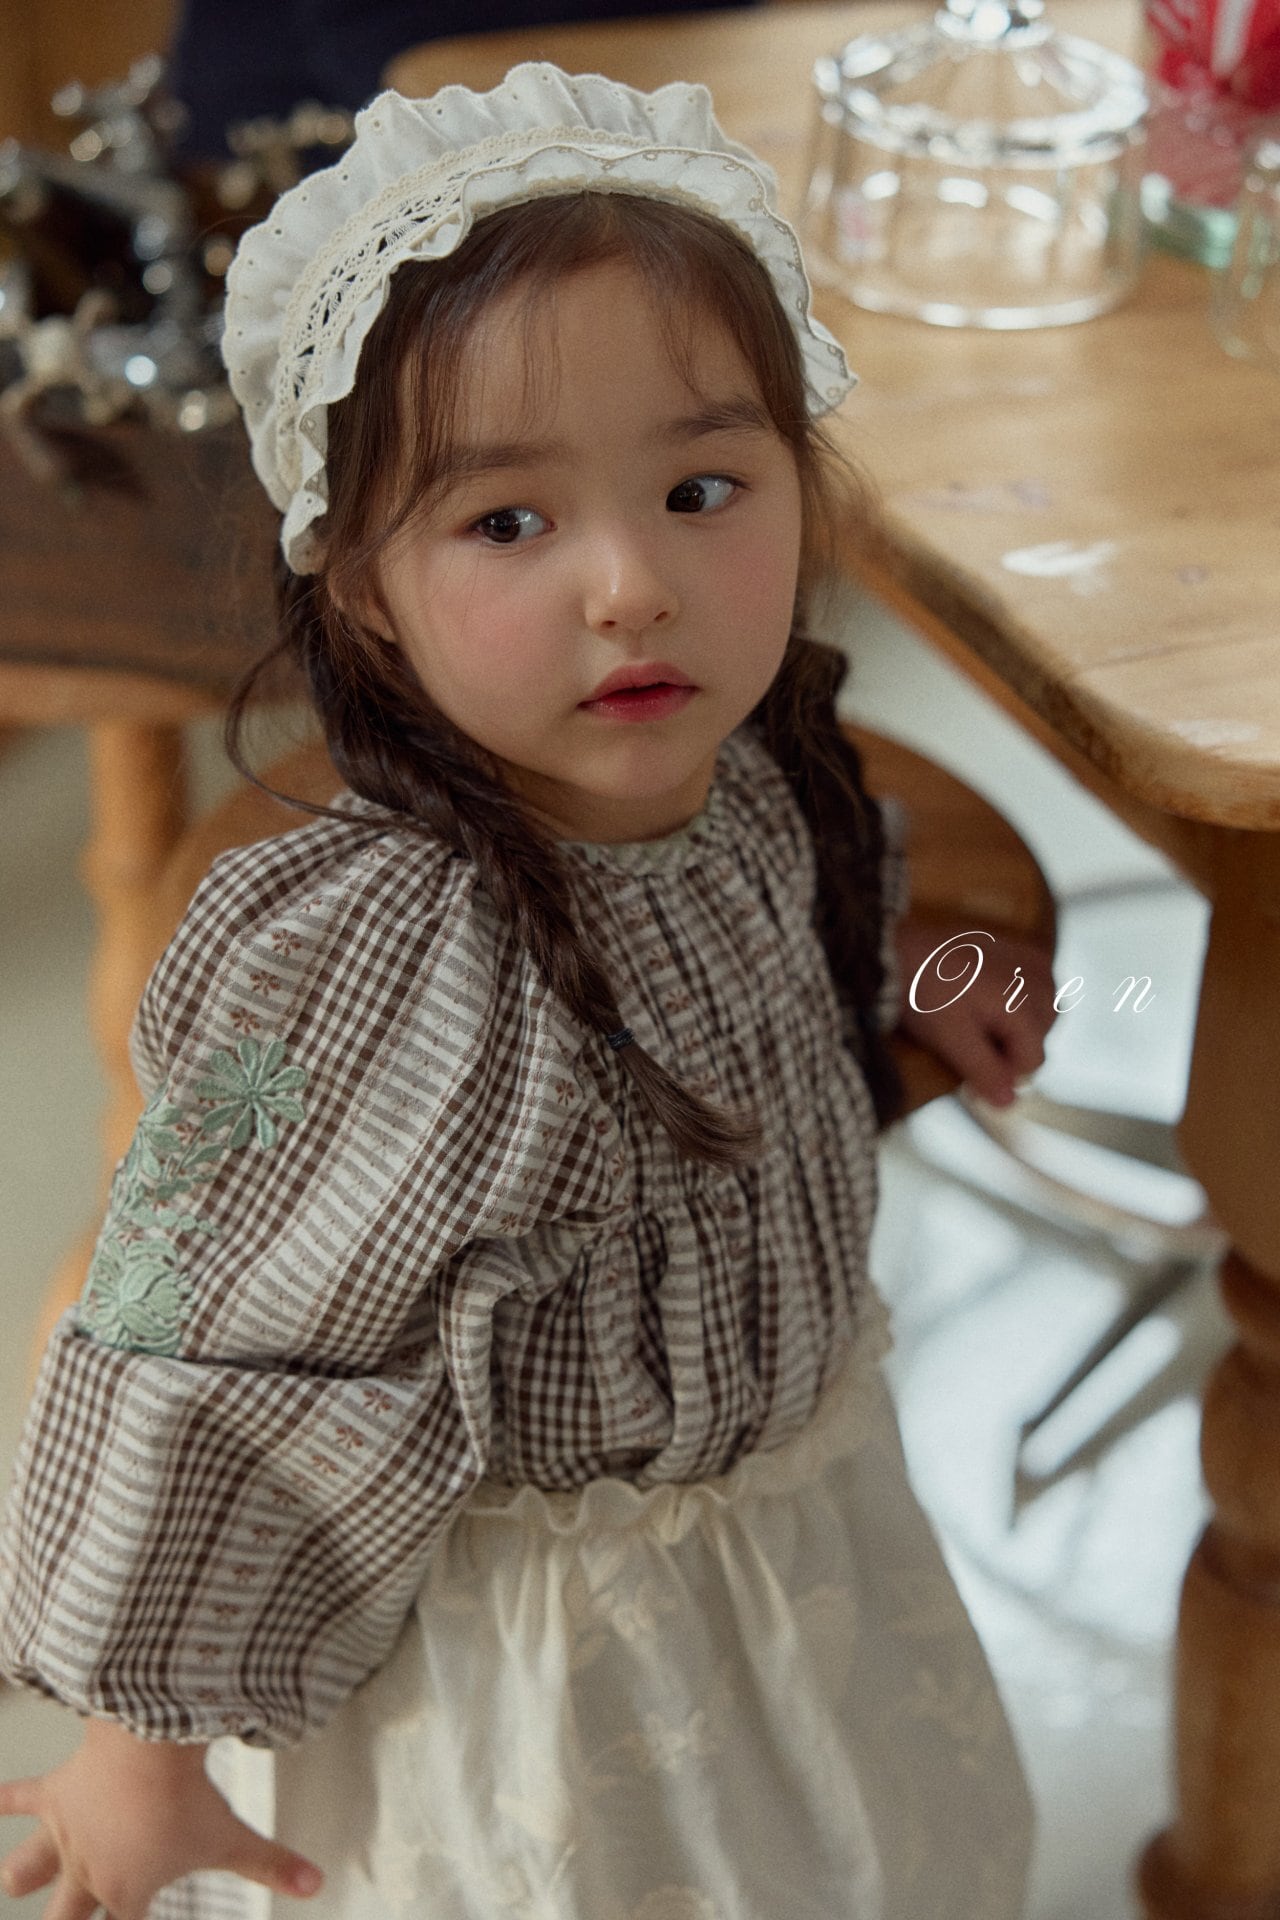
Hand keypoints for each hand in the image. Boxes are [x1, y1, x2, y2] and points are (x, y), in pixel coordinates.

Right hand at [0, 1716, 322, 1919]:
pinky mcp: (55, 1792)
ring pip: (25, 1870)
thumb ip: (272, 1865)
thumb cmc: (187, 1798)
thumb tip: (317, 1884)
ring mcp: (65, 1832)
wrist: (148, 1751)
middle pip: (61, 1919)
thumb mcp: (233, 1837)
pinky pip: (18, 1796)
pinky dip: (3, 1796)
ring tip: (17, 1881)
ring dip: (21, 1875)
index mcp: (127, 1892)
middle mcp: (87, 1870)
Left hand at [892, 913, 1057, 1107]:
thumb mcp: (951, 1040)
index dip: (1003, 1072)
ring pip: (1042, 1012)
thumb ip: (985, 1073)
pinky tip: (986, 999)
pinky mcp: (1018, 948)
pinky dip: (1018, 999)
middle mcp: (1038, 979)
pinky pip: (1035, 984)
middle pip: (1040, 1035)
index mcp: (1025, 1004)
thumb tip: (1010, 1104)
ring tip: (976, 1019)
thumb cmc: (923, 994)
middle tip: (970, 1039)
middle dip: (1011, 1046)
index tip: (970, 1069)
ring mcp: (1030, 960)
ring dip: (1016, 1025)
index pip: (1033, 1060)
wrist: (898, 948)